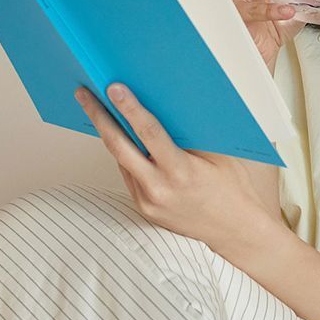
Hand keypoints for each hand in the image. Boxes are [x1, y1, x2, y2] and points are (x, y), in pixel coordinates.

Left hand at [75, 82, 272, 258]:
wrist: (235, 231)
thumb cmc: (233, 190)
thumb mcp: (218, 156)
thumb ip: (190, 136)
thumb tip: (165, 108)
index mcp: (182, 171)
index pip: (149, 132)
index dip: (129, 108)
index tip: (113, 88)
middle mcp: (160, 188)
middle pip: (119, 146)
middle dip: (99, 116)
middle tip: (84, 94)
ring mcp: (148, 201)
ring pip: (121, 160)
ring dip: (110, 134)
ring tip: (99, 110)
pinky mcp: (144, 208)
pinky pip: (129, 175)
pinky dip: (126, 156)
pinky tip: (123, 139)